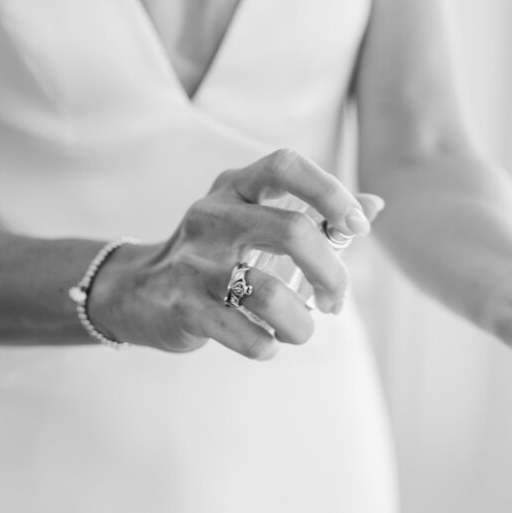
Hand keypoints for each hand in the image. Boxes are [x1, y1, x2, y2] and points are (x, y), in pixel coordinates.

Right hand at [93, 148, 382, 359]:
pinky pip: (244, 334)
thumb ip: (315, 215)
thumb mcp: (256, 221)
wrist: (134, 292)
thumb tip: (377, 206)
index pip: (287, 166)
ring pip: (269, 294)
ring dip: (301, 324)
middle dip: (331, 274)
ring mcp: (193, 262)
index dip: (331, 192)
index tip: (357, 228)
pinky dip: (267, 346)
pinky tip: (267, 344)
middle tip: (336, 301)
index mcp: (236, 188)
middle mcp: (212, 215)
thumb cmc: (214, 255)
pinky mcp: (181, 307)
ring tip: (300, 332)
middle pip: (291, 231)